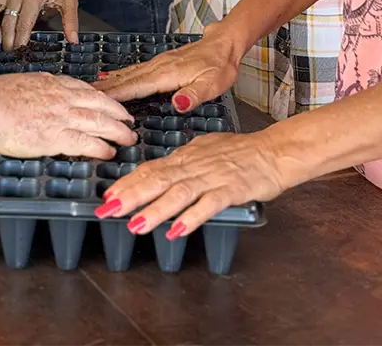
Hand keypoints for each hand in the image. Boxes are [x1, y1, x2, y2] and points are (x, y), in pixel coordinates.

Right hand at [0, 72, 136, 158]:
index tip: (107, 101)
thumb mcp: (21, 83)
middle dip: (117, 111)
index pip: (82, 88)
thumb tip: (35, 92)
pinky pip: (87, 143)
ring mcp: (63, 116)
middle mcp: (62, 97)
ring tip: (129, 138)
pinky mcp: (58, 137)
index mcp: (51, 83)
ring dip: (118, 130)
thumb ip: (34, 88)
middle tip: (129, 119)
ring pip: (100, 121)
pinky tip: (110, 153)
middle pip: (99, 103)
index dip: (99, 96)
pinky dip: (101, 148)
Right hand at [94, 25, 240, 112]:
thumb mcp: (213, 84)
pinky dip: (119, 76)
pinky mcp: (160, 63)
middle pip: (126, 80)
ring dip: (109, 83)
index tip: (96, 102)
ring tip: (89, 90)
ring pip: (127, 74)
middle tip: (81, 97)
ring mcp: (157, 63)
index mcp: (167, 74)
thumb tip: (178, 103)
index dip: (116, 96)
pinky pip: (134, 70)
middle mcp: (157, 67)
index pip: (136, 87)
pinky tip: (111, 78)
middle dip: (105, 90)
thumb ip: (194, 94)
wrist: (224, 44)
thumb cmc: (220, 66)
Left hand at [94, 129, 286, 235]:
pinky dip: (191, 217)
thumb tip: (159, 171)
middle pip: (158, 179)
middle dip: (131, 196)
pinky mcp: (231, 190)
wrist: (273, 151)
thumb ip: (182, 163)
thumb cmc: (240, 151)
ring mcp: (212, 177)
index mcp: (186, 156)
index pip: (151, 169)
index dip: (128, 182)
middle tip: (107, 209)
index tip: (108, 196)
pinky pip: (208, 204)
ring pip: (178, 193)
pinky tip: (177, 231)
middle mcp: (194, 165)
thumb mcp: (205, 151)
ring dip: (155, 210)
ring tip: (135, 225)